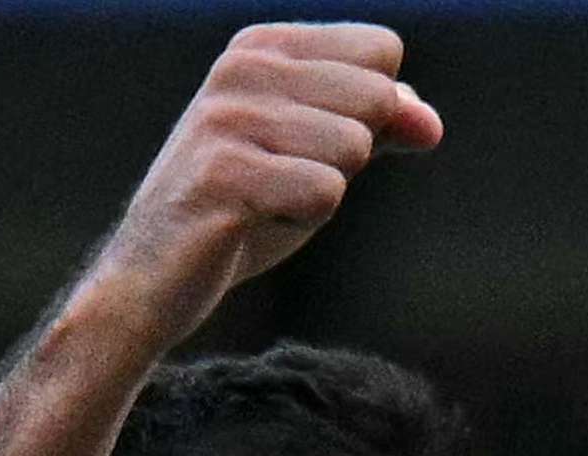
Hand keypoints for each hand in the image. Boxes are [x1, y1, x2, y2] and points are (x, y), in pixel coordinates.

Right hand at [85, 22, 442, 349]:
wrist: (157, 276)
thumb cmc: (247, 209)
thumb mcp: (320, 154)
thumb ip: (379, 125)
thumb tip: (430, 125)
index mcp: (264, 46)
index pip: (382, 51)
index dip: (376, 113)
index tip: (315, 144)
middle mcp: (243, 68)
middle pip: (376, 96)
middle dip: (350, 156)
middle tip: (287, 181)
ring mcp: (229, 117)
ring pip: (353, 146)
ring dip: (323, 193)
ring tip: (267, 202)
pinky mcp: (224, 173)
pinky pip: (325, 193)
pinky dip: (301, 221)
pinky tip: (253, 222)